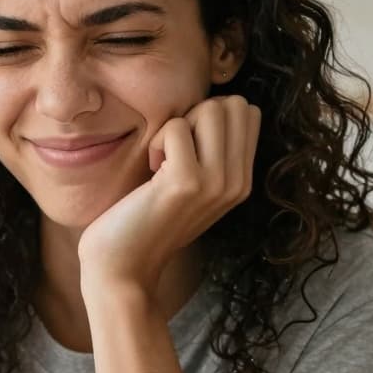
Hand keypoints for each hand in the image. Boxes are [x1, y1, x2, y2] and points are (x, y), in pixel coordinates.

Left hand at [77, 95, 260, 297]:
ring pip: (212, 109)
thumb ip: (212, 152)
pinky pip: (175, 127)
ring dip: (178, 125)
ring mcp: (216, 183)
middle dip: (197, 114)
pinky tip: (150, 171)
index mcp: (242, 181)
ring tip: (163, 159)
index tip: (188, 146)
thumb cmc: (147, 219)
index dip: (212, 115)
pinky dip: (157, 141)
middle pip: (234, 105)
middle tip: (174, 150)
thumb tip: (215, 105)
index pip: (249, 112)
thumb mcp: (193, 186)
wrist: (123, 267)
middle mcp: (237, 183)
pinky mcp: (187, 183)